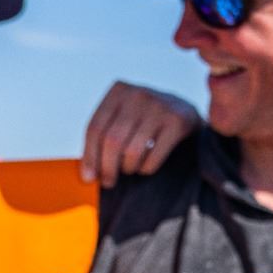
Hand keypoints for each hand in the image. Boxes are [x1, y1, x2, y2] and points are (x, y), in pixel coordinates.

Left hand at [80, 81, 199, 187]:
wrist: (185, 112)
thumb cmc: (145, 120)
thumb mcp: (123, 117)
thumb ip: (104, 136)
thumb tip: (86, 174)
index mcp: (119, 90)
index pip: (95, 128)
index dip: (90, 156)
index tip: (88, 177)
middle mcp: (138, 94)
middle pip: (112, 140)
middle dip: (107, 168)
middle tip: (108, 182)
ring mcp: (160, 106)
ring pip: (132, 151)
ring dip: (128, 168)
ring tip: (129, 169)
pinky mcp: (177, 121)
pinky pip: (153, 157)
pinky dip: (146, 169)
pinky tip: (145, 166)